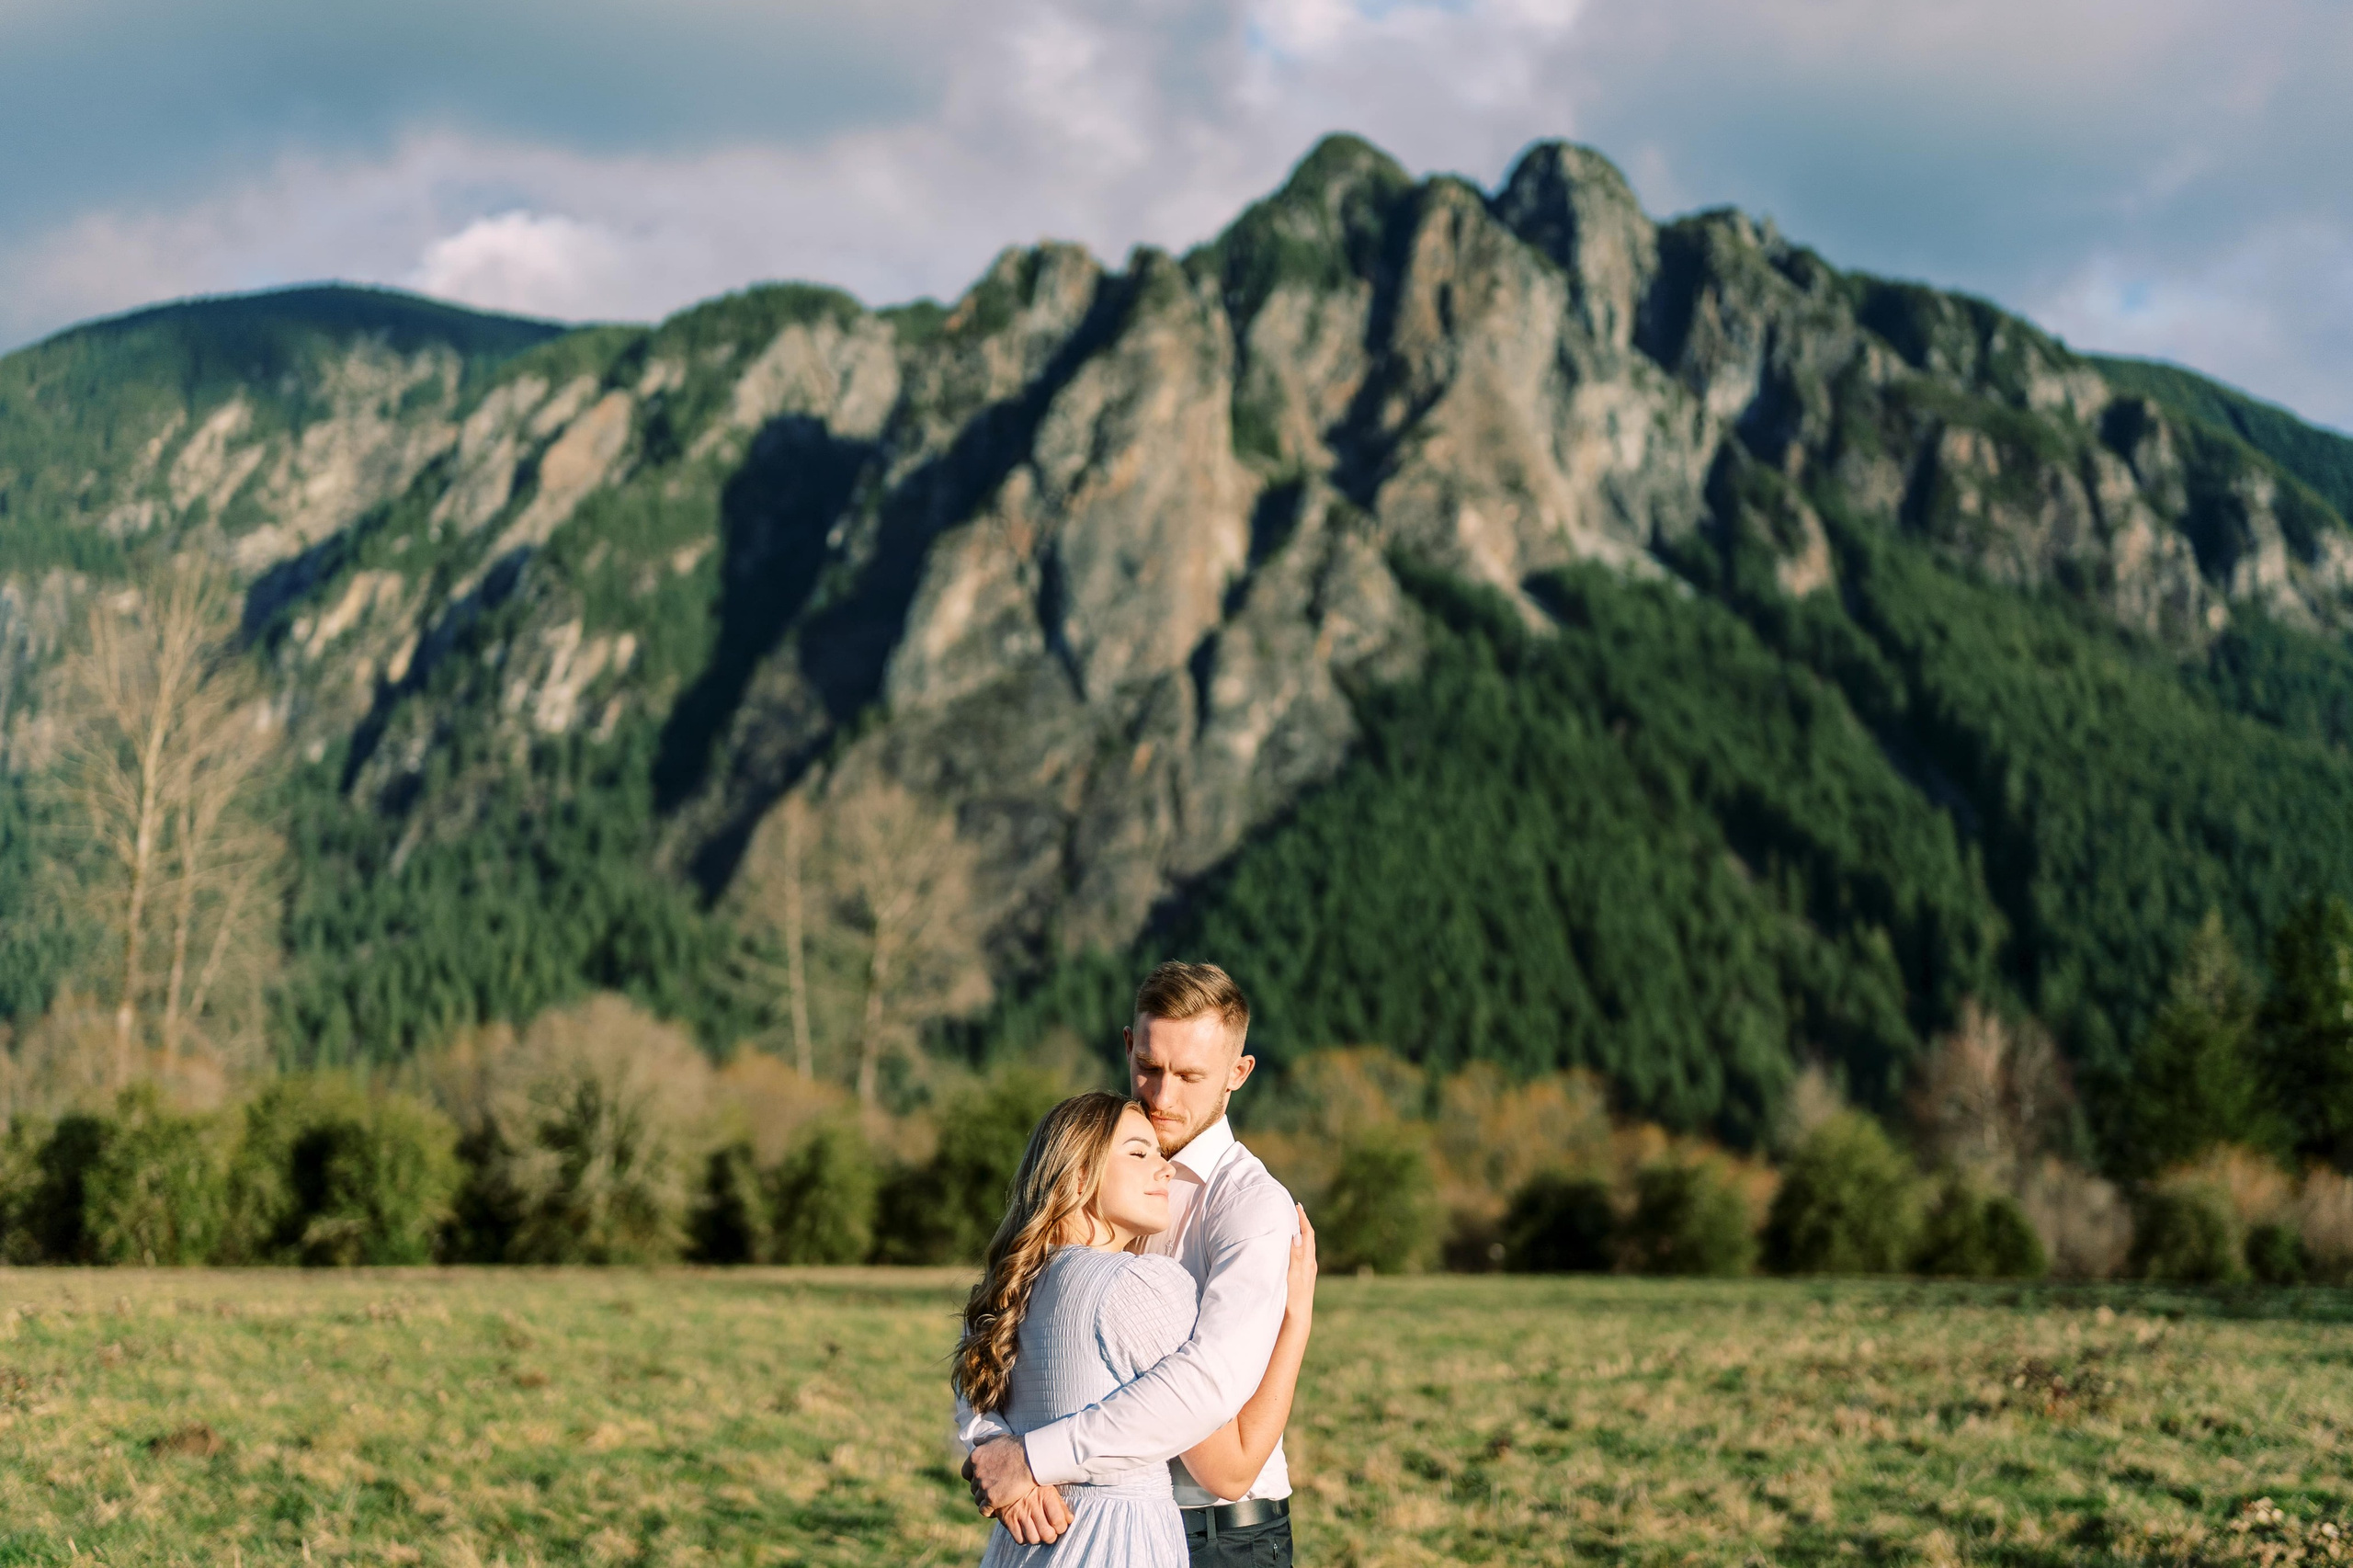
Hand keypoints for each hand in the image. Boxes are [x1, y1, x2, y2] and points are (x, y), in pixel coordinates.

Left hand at [964, 1436, 1037, 1514]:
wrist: (1031, 1460)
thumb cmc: (1018, 1447)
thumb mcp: (999, 1438)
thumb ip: (985, 1440)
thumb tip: (975, 1441)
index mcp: (975, 1457)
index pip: (965, 1473)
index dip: (974, 1477)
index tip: (984, 1479)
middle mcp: (976, 1472)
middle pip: (973, 1487)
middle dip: (981, 1489)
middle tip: (994, 1490)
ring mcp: (983, 1486)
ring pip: (977, 1499)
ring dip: (985, 1500)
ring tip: (996, 1500)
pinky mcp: (991, 1499)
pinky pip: (983, 1510)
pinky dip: (988, 1511)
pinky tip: (996, 1509)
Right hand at [996, 1485, 1071, 1544]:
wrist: (1008, 1479)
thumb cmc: (1034, 1487)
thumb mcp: (1049, 1489)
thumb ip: (1061, 1505)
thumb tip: (1069, 1520)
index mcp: (1045, 1495)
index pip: (1058, 1520)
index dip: (1061, 1527)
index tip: (1060, 1526)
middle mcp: (1032, 1504)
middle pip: (1046, 1533)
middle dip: (1051, 1536)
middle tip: (1050, 1532)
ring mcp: (1019, 1512)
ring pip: (1033, 1538)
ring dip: (1038, 1538)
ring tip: (1038, 1531)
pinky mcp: (1008, 1519)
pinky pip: (1019, 1539)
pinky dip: (1025, 1539)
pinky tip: (1027, 1531)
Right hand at [1285, 1202, 1317, 1327]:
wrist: (1297, 1319)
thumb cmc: (1294, 1297)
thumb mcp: (1294, 1275)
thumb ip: (1295, 1255)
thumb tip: (1297, 1234)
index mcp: (1308, 1261)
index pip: (1307, 1234)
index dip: (1302, 1219)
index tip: (1297, 1205)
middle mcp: (1309, 1264)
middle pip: (1308, 1238)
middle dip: (1302, 1223)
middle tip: (1293, 1210)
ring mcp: (1306, 1272)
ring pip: (1305, 1247)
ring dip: (1299, 1234)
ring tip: (1291, 1224)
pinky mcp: (1302, 1279)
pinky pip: (1301, 1256)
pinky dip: (1297, 1246)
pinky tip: (1290, 1249)